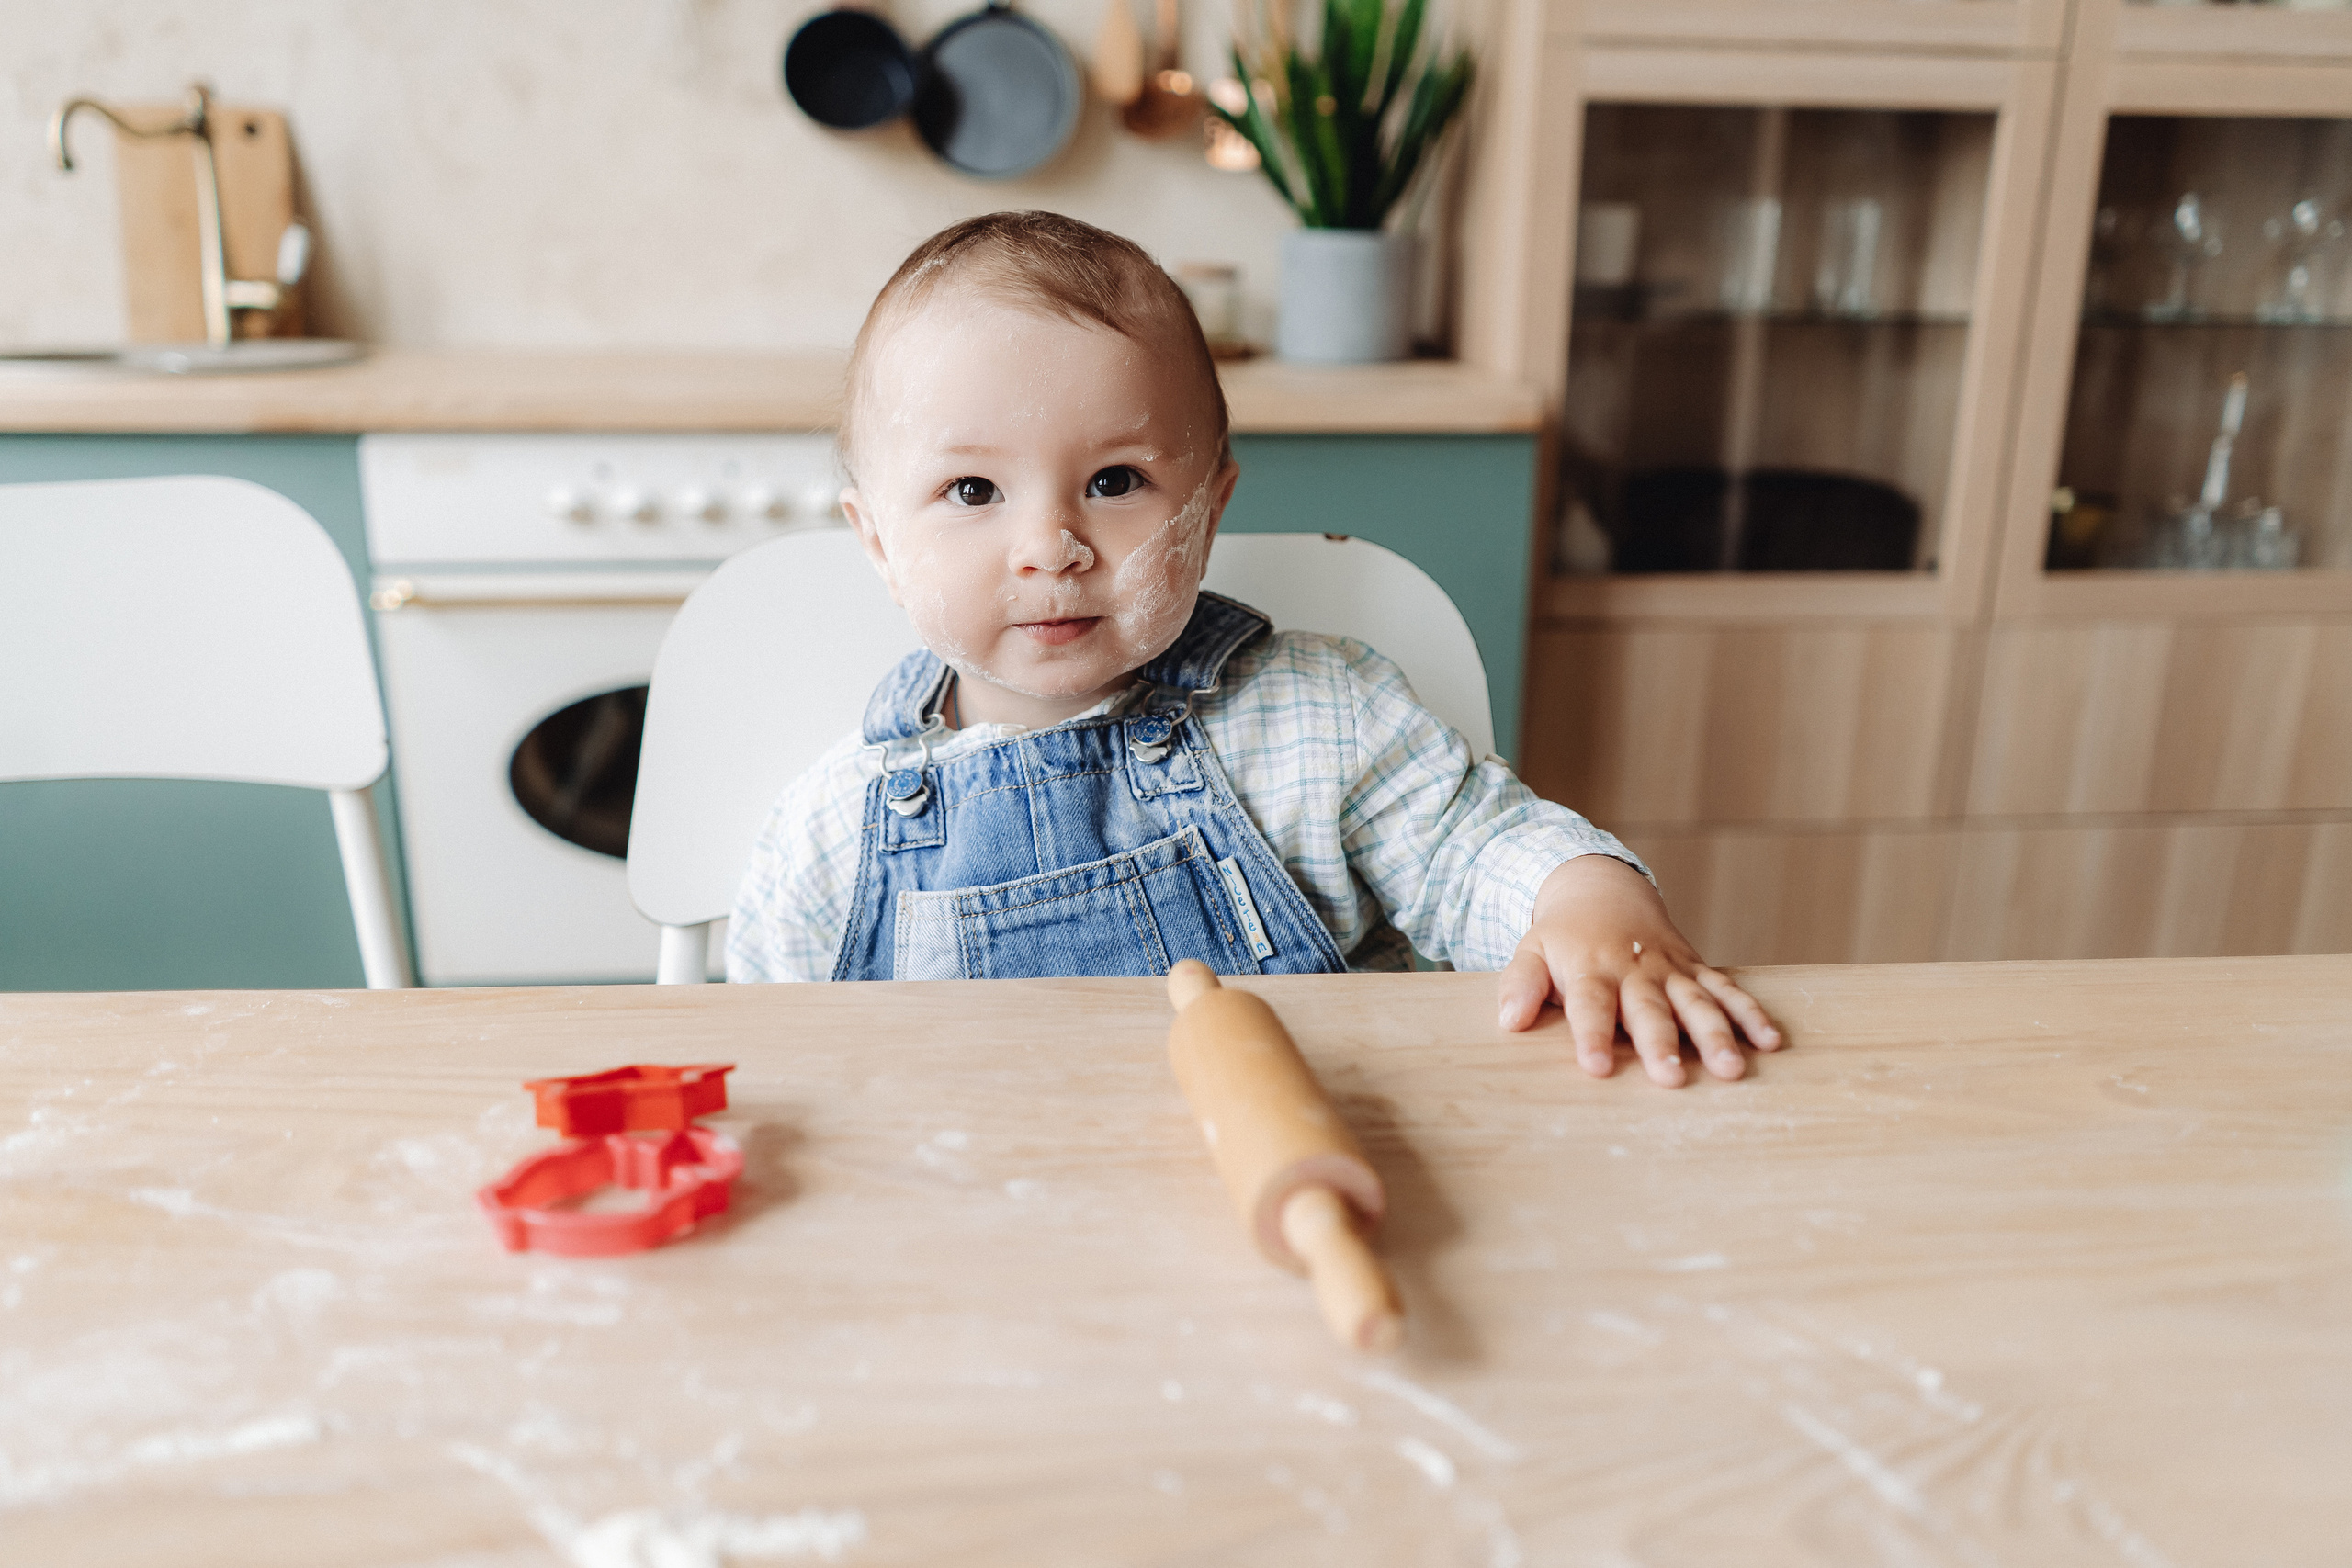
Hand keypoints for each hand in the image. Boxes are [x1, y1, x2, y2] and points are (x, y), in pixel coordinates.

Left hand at [1496, 855, 1781, 1085]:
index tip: (1597, 1067)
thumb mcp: (1530, 951)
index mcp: (1590, 969)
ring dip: (1715, 1034)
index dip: (1594, 1035)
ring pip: (1695, 1002)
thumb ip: (1520, 984)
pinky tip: (1771, 1043)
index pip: (1590, 1005)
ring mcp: (1670, 970)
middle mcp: (1634, 971)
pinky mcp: (1696, 969)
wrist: (1603, 891)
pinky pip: (1727, 989)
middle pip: (1649, 1009)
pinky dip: (1750, 1013)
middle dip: (1662, 1043)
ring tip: (1730, 1069)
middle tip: (1673, 1078)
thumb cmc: (1563, 938)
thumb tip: (1510, 1021)